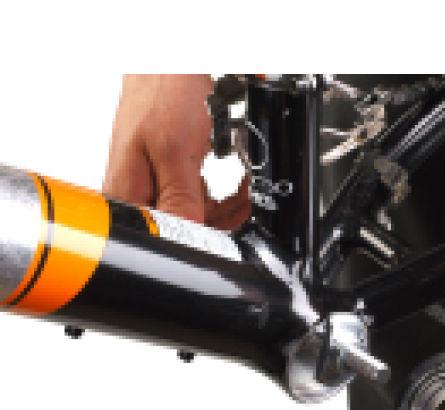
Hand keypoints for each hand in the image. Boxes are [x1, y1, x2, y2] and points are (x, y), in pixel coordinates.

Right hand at [103, 74, 248, 227]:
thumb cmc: (162, 95)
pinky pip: (194, 198)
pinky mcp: (164, 178)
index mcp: (129, 195)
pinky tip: (230, 182)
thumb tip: (187, 240)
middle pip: (183, 230)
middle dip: (221, 218)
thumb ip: (181, 198)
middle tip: (245, 200)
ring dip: (224, 205)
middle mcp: (135, 196)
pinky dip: (216, 193)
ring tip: (243, 187)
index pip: (167, 238)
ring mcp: (150, 186)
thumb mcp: (176, 151)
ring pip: (193, 215)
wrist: (166, 64)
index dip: (204, 239)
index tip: (231, 224)